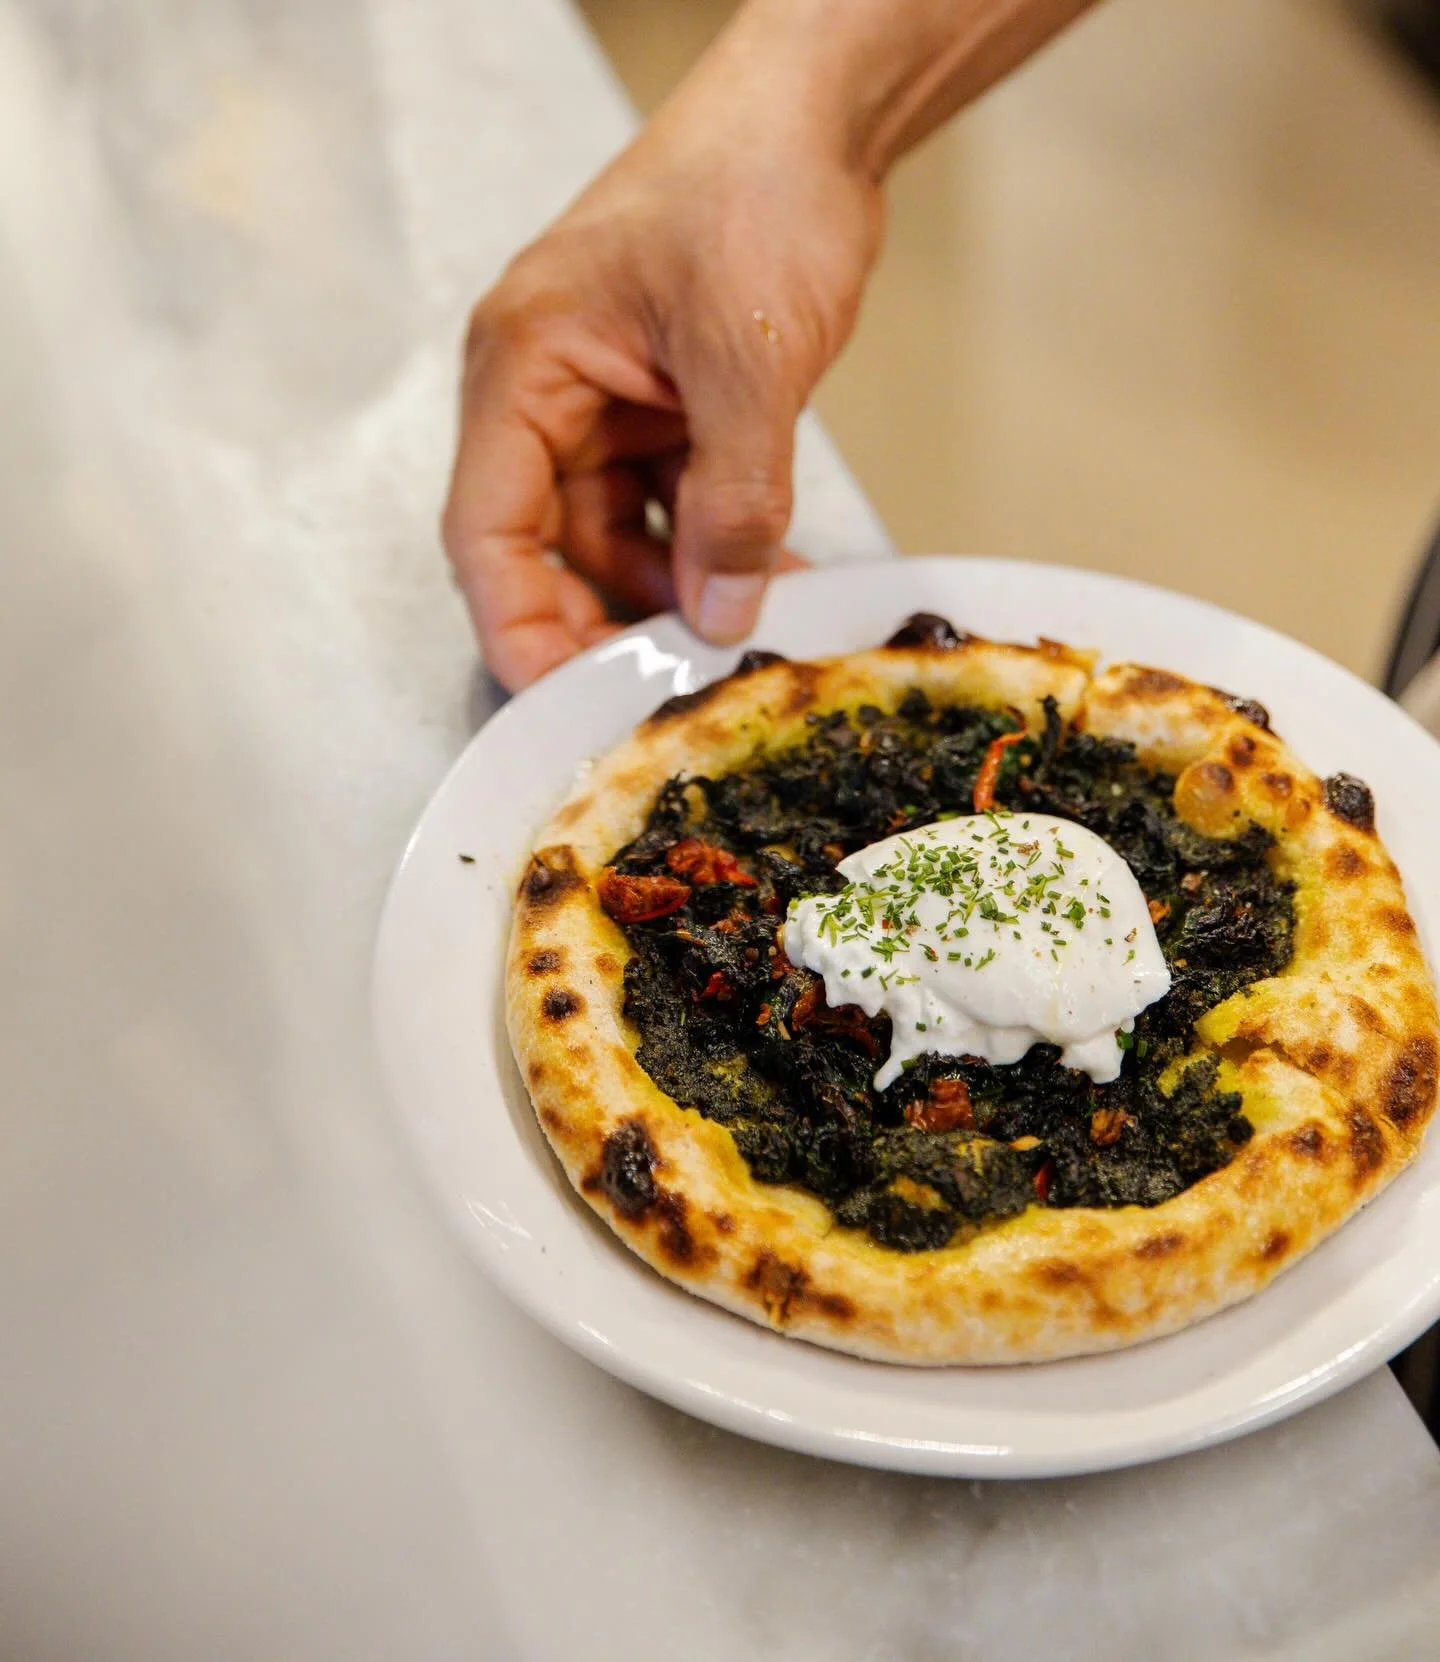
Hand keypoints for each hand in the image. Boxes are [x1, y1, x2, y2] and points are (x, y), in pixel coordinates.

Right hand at [442, 56, 883, 689]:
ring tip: (743, 620)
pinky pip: (670, 499)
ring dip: (675, 584)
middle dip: (603, 614)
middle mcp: (548, 389)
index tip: (561, 695)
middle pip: (545, 543)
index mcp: (523, 365)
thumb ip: (734, 499)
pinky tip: (766, 573)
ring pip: (615, 532)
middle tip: (663, 677)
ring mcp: (605, 397)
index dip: (517, 623)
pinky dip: (712, 543)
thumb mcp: (748, 359)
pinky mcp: (662, 402)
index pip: (488, 528)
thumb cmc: (753, 185)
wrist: (817, 115)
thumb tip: (720, 612)